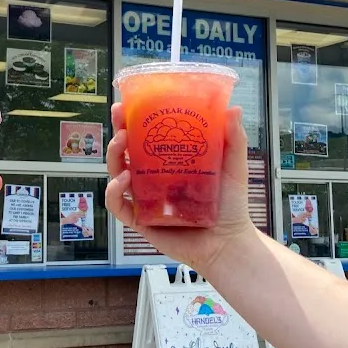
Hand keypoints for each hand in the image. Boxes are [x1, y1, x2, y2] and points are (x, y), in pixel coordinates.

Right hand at [105, 103, 254, 276]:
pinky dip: (114, 191)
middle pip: (126, 153)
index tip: (126, 104)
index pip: (146, 137)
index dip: (132, 121)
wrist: (228, 242)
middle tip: (119, 119)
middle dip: (117, 133)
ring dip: (113, 157)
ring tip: (122, 143)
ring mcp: (145, 200)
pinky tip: (125, 180)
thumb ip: (234, 139)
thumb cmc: (230, 206)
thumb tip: (233, 109)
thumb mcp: (233, 166)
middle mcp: (153, 179)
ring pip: (116, 175)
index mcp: (169, 163)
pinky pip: (118, 206)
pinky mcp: (140, 221)